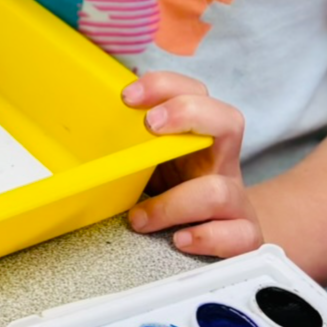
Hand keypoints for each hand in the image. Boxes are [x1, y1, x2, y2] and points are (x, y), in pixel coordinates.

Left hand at [122, 71, 262, 257]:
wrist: (220, 235)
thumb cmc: (176, 191)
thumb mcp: (152, 161)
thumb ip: (130, 144)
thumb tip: (82, 124)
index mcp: (200, 136)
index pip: (195, 93)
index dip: (165, 87)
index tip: (128, 97)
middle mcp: (223, 162)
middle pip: (228, 121)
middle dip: (186, 114)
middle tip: (149, 126)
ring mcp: (236, 200)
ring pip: (220, 191)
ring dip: (173, 204)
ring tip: (139, 218)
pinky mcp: (243, 235)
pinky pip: (241, 235)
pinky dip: (207, 238)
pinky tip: (180, 240)